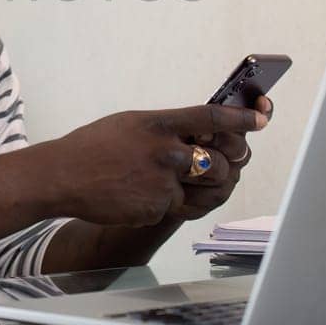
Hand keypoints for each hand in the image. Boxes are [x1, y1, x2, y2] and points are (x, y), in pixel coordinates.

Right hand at [32, 103, 267, 226]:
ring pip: (212, 187)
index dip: (242, 117)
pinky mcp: (156, 208)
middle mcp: (165, 152)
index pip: (212, 116)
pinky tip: (158, 195)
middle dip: (231, 162)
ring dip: (214, 186)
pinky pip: (184, 208)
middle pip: (221, 159)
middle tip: (230, 160)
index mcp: (159, 124)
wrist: (62, 176)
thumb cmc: (94, 147)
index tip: (263, 117)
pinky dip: (178, 203)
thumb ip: (166, 129)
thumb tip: (201, 134)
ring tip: (200, 181)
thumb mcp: (132, 124)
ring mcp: (162, 183)